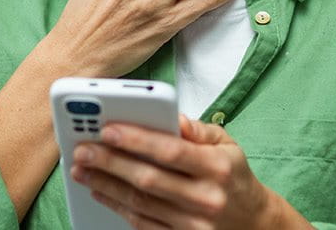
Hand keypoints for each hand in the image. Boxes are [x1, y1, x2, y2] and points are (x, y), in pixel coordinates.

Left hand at [72, 115, 309, 228]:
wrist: (253, 224)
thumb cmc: (234, 178)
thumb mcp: (227, 145)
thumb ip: (198, 130)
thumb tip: (170, 116)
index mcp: (218, 168)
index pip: (172, 152)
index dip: (137, 140)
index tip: (107, 128)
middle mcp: (206, 198)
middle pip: (149, 179)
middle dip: (110, 162)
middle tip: (82, 149)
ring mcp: (193, 225)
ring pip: (140, 203)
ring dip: (106, 185)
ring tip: (82, 169)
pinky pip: (142, 224)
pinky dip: (118, 206)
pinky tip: (100, 191)